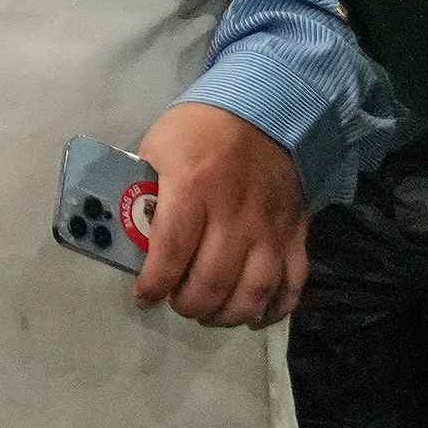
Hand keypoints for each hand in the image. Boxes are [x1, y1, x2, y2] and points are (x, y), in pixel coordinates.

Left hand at [131, 102, 307, 327]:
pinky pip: (293, 283)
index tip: (143, 297)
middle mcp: (235, 213)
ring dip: (227, 315)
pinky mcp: (296, 233)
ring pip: (254, 291)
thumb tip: (131, 237)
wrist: (263, 109)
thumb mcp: (157, 148)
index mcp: (192, 187)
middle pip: (212, 280)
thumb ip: (143, 191)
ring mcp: (270, 227)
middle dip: (188, 303)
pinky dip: (274, 310)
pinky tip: (252, 318)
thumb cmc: (199, 130)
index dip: (154, 284)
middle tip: (176, 302)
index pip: (171, 251)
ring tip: (208, 314)